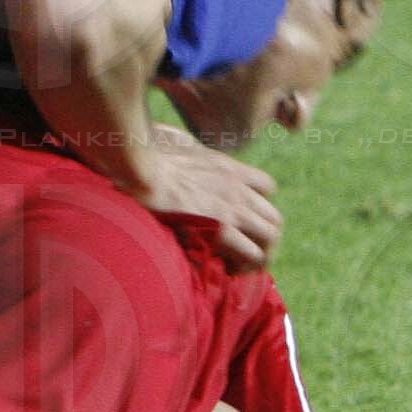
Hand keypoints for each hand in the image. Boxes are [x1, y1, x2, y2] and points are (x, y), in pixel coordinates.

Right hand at [134, 127, 281, 271]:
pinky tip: (227, 270)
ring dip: (260, 254)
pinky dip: (245, 266)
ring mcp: (233, 209)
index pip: (266, 187)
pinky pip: (253, 254)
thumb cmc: (146, 154)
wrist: (138, 169)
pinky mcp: (222, 230)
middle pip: (274, 217)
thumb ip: (184, 145)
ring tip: (239, 266)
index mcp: (227, 168)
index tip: (241, 221)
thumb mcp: (174, 141)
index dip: (258, 206)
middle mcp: (238, 188)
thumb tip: (171, 142)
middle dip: (263, 238)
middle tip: (243, 252)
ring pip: (271, 237)